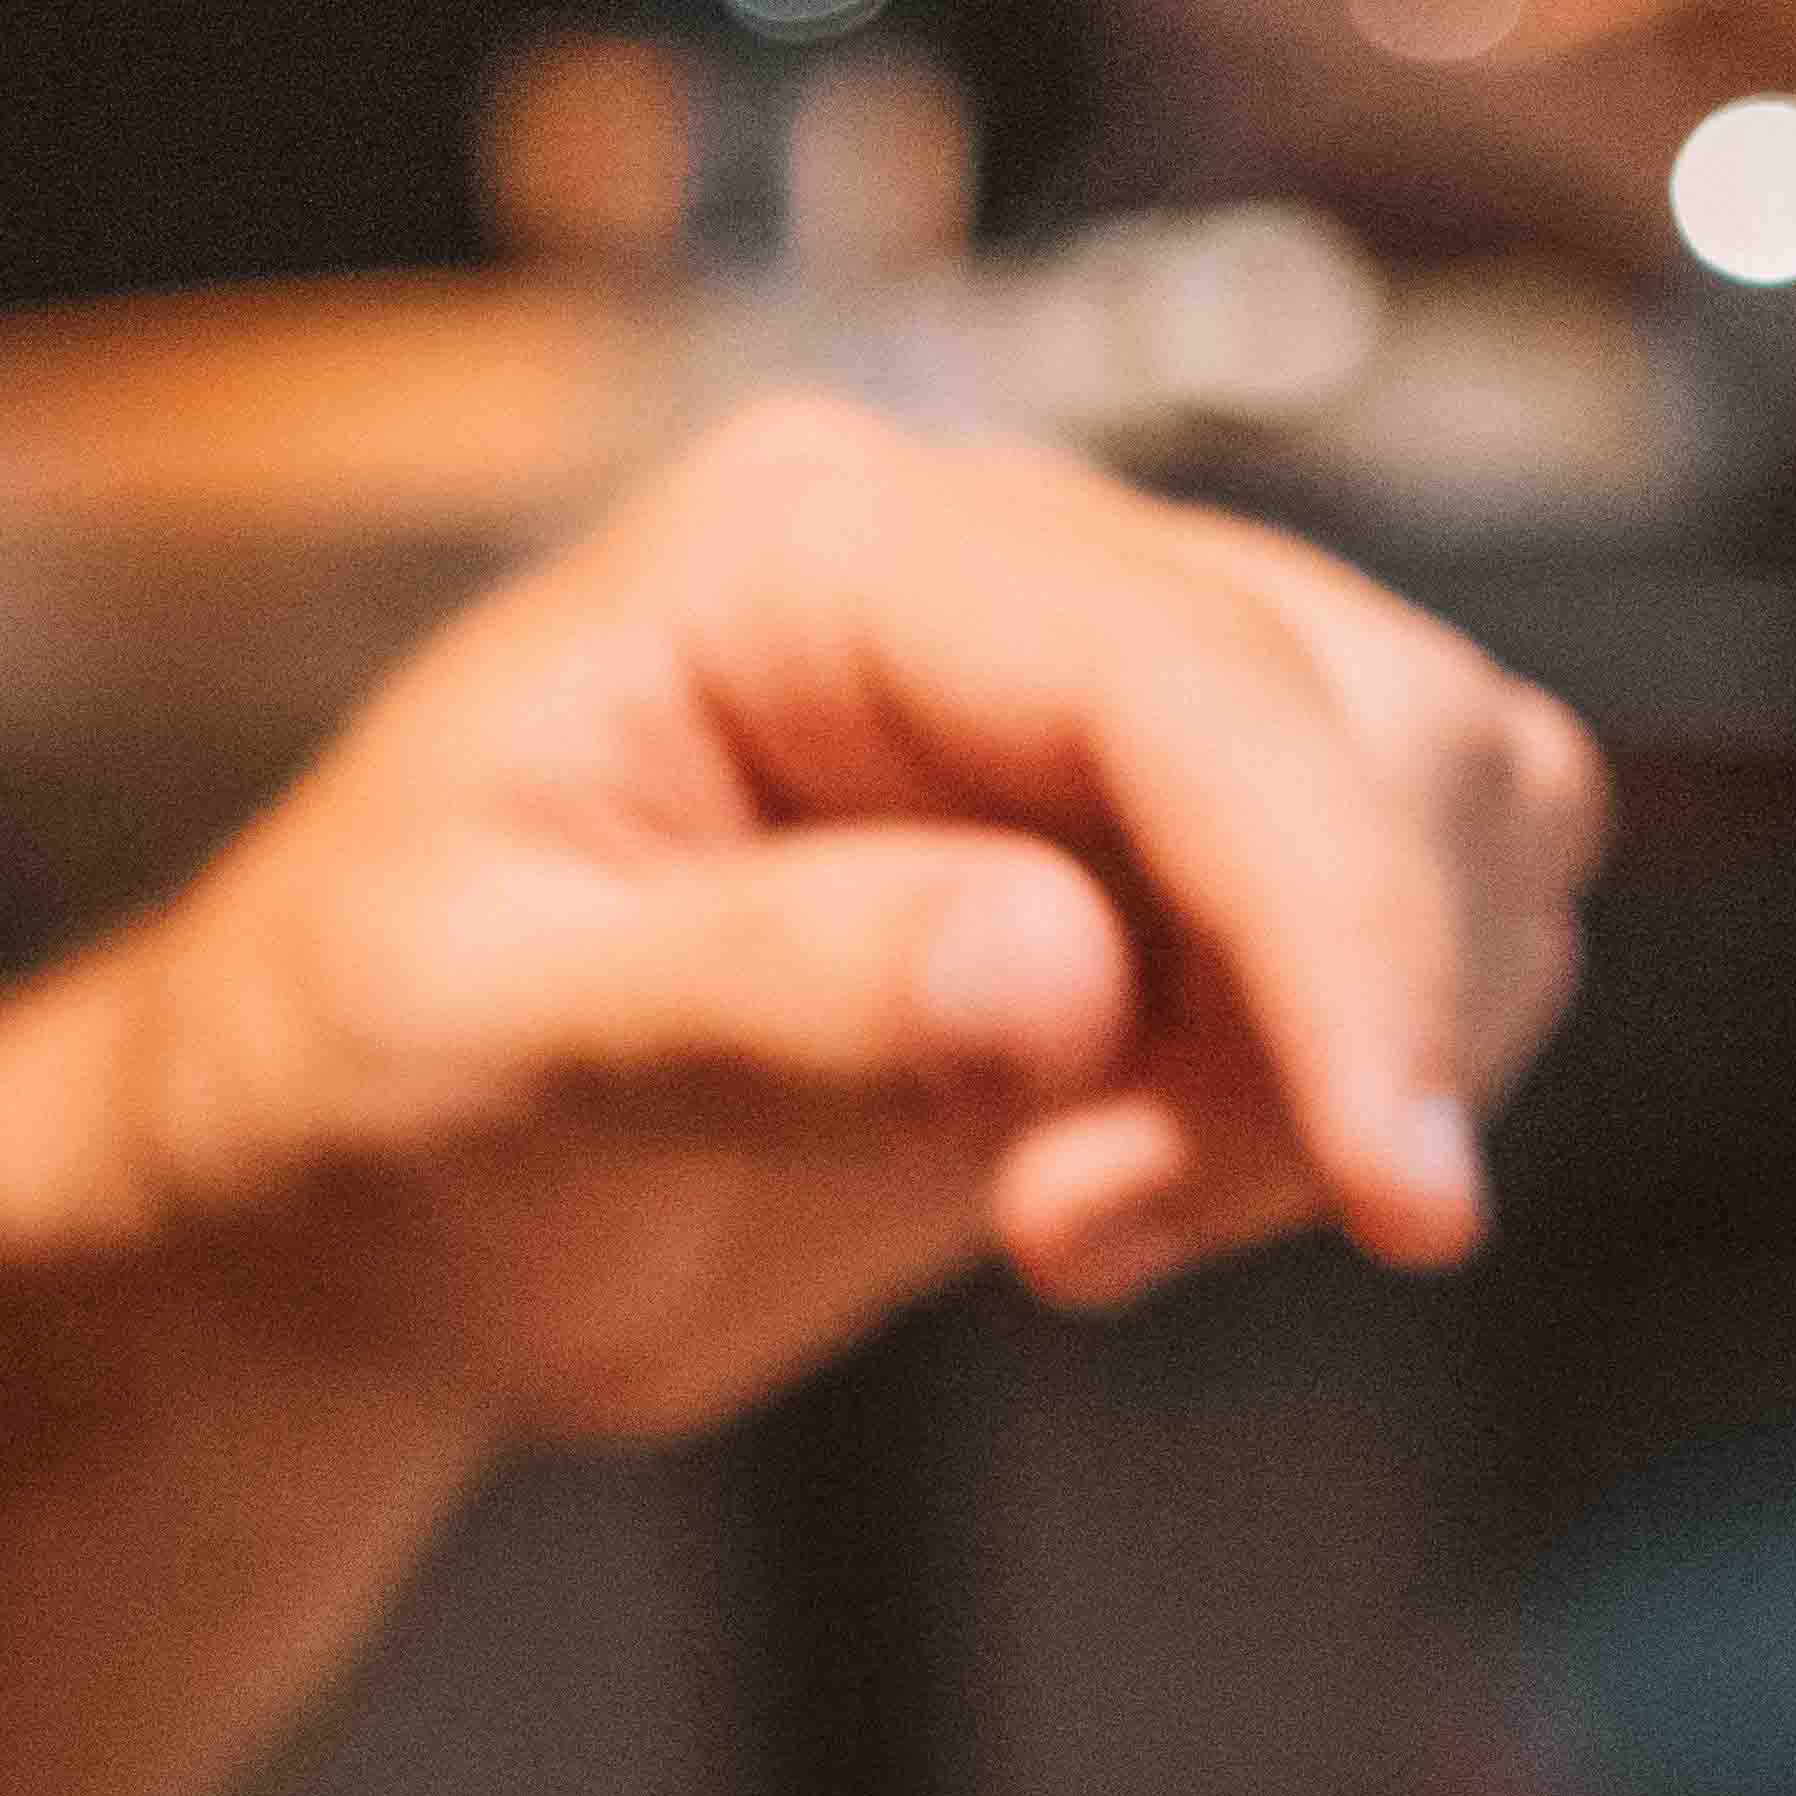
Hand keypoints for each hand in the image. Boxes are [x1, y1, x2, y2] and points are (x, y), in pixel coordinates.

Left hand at [106, 395, 1609, 1439]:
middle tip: (1070, 1238)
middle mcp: (992, 597)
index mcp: (818, 558)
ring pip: (1443, 829)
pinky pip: (1390, 957)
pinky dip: (1319, 1113)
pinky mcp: (1151, 898)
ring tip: (1066, 1226)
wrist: (352, 1209)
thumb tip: (1060, 971)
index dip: (1339, 928)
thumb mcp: (495, 1053)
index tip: (1392, 1181)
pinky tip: (1110, 1197)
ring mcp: (1092, 741)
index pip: (1195, 685)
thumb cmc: (357, 1093)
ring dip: (1332, 1075)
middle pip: (1383, 729)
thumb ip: (771, 1002)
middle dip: (1329, 1023)